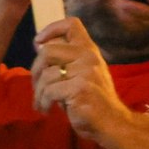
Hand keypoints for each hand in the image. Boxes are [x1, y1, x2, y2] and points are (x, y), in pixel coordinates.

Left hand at [28, 17, 130, 142]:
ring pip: (46, 75)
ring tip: (41, 103)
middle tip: (36, 86)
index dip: (51, 29)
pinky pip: (49, 91)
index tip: (38, 42)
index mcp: (89, 50)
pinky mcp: (80, 88)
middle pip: (47, 51)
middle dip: (35, 70)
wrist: (113, 124)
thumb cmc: (93, 100)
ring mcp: (85, 72)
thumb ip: (65, 61)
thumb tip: (39, 47)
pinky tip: (46, 110)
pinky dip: (43, 102)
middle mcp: (88, 57)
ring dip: (38, 92)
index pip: (71, 24)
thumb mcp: (82, 74)